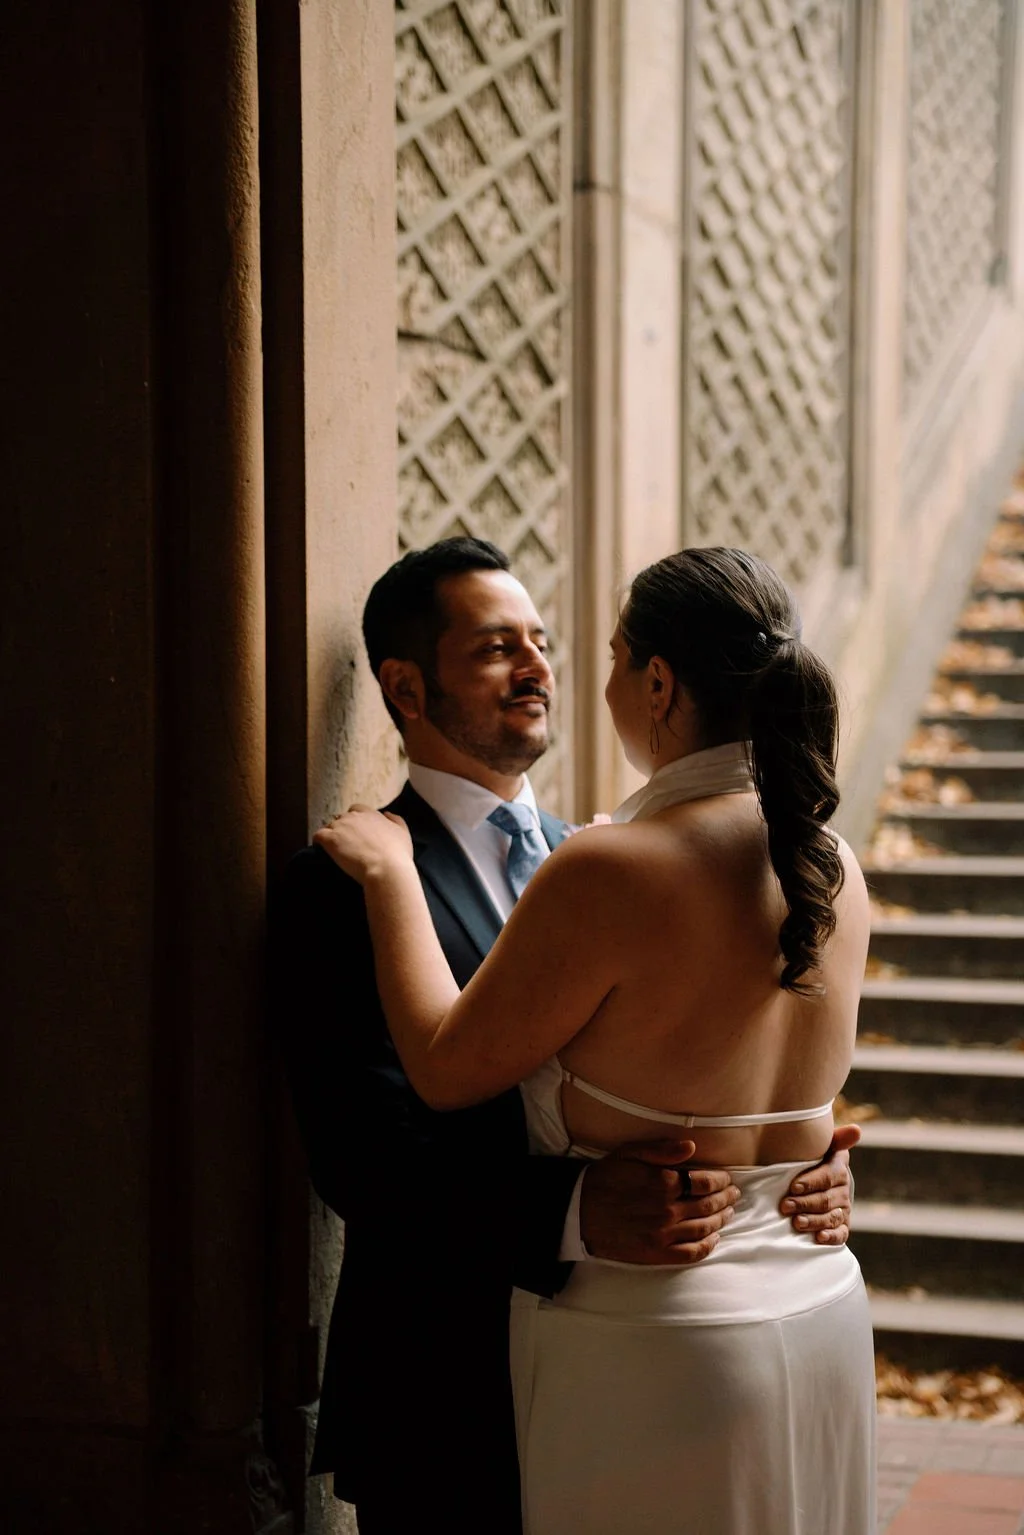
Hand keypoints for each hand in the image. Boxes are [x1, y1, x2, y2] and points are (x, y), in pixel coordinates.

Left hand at [313, 805, 413, 884]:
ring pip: (329, 827)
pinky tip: (321, 850)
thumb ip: (396, 820)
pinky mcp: (330, 839)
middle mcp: (354, 816)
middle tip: (346, 845)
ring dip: (331, 836)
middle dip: (342, 829)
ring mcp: (340, 827)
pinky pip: (317, 835)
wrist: (386, 869)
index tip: (357, 832)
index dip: (355, 820)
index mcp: (371, 814)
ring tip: (334, 852)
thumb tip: (387, 813)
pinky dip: (318, 841)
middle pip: (341, 818)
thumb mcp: (403, 833)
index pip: (357, 809)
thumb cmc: (397, 854)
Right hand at [579, 1139, 739, 1265]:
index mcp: (663, 1182)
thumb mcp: (629, 1153)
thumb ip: (662, 1150)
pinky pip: (691, 1253)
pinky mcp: (657, 1253)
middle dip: (726, 1199)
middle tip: (734, 1195)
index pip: (705, 1181)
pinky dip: (708, 1246)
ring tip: (728, 1213)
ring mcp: (664, 1234)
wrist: (578, 1212)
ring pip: (704, 1228)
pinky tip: (714, 1239)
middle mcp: (668, 1209)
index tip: (727, 1178)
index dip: (721, 1180)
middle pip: (709, 1205)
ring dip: (721, 1220)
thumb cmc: (604, 1179)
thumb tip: (691, 1147)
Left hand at [779, 1123, 859, 1244]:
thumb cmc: (810, 1157)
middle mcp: (843, 1188)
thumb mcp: (820, 1145)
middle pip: (826, 1199)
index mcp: (838, 1167)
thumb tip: (856, 1129)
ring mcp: (844, 1208)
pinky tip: (820, 1238)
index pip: (828, 1175)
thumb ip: (836, 1137)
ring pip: (832, 1217)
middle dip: (805, 1203)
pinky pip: (841, 1234)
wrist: (811, 1176)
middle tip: (785, 1206)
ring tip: (797, 1223)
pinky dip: (832, 1237)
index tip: (793, 1186)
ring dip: (814, 1221)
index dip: (811, 1182)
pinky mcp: (842, 1225)